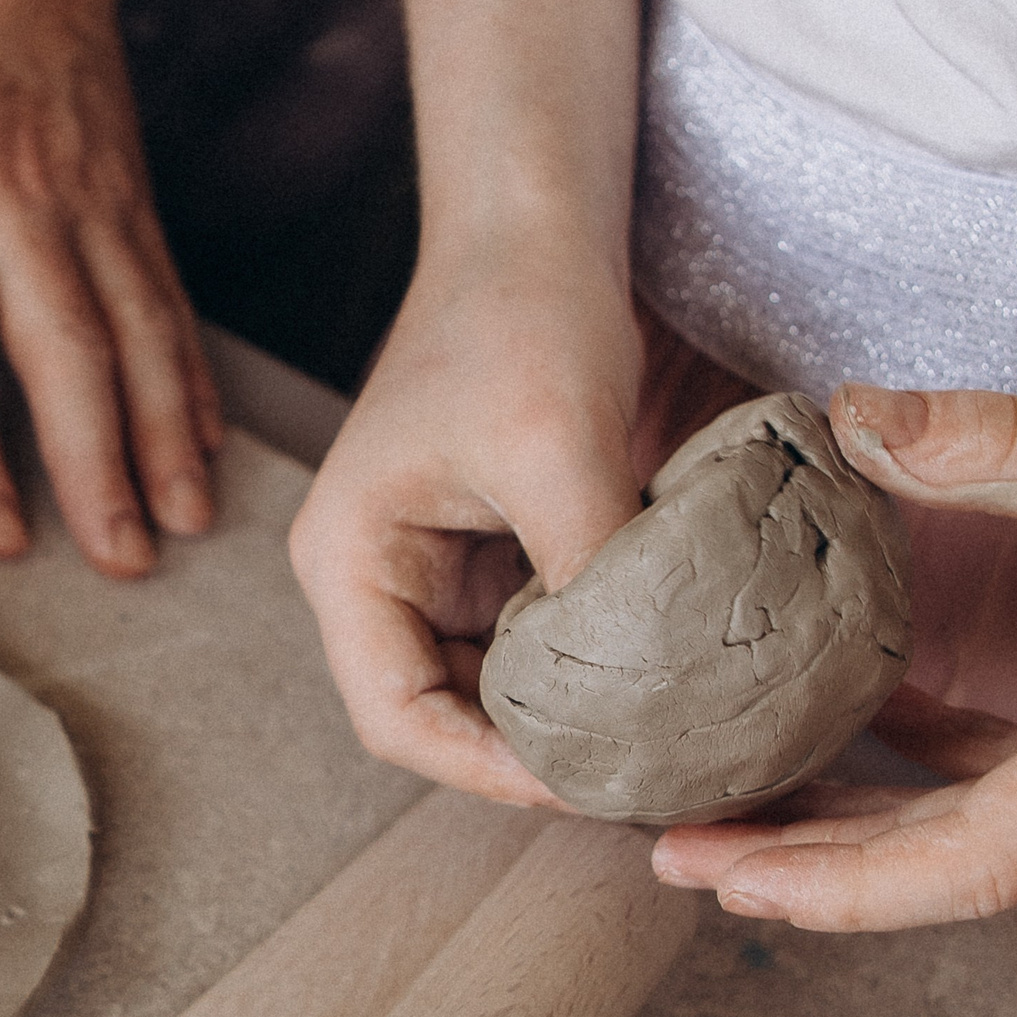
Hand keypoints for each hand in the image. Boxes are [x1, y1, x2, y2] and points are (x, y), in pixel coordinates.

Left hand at [0, 0, 221, 579]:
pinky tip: (204, 443)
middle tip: (120, 564)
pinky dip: (189, 375)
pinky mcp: (128, 186)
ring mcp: (82, 190)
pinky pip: (165, 295)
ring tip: (180, 525)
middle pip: (61, 346)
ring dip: (159, 435)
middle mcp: (9, 191)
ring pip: (132, 329)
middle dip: (97, 463)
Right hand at [289, 241, 646, 803]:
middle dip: (538, 757)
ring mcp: (436, 572)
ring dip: (572, 722)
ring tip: (667, 745)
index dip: (488, 770)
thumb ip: (589, 575)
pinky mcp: (496, 555)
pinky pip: (540, 646)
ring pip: (497, 692)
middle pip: (443, 718)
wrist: (536, 232)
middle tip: (648, 780)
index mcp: (350, 560)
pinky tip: (665, 684)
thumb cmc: (517, 317)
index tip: (592, 784)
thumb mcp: (555, 448)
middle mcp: (378, 578)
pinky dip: (596, 673)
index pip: (397, 717)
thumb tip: (646, 697)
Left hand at [653, 386, 1016, 930]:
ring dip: (837, 831)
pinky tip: (808, 745)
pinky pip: (990, 791)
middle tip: (669, 849)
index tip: (738, 887)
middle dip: (803, 872)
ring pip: (959, 837)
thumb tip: (856, 415)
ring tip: (706, 811)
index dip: (850, 890)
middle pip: (942, 866)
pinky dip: (896, 782)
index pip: (977, 864)